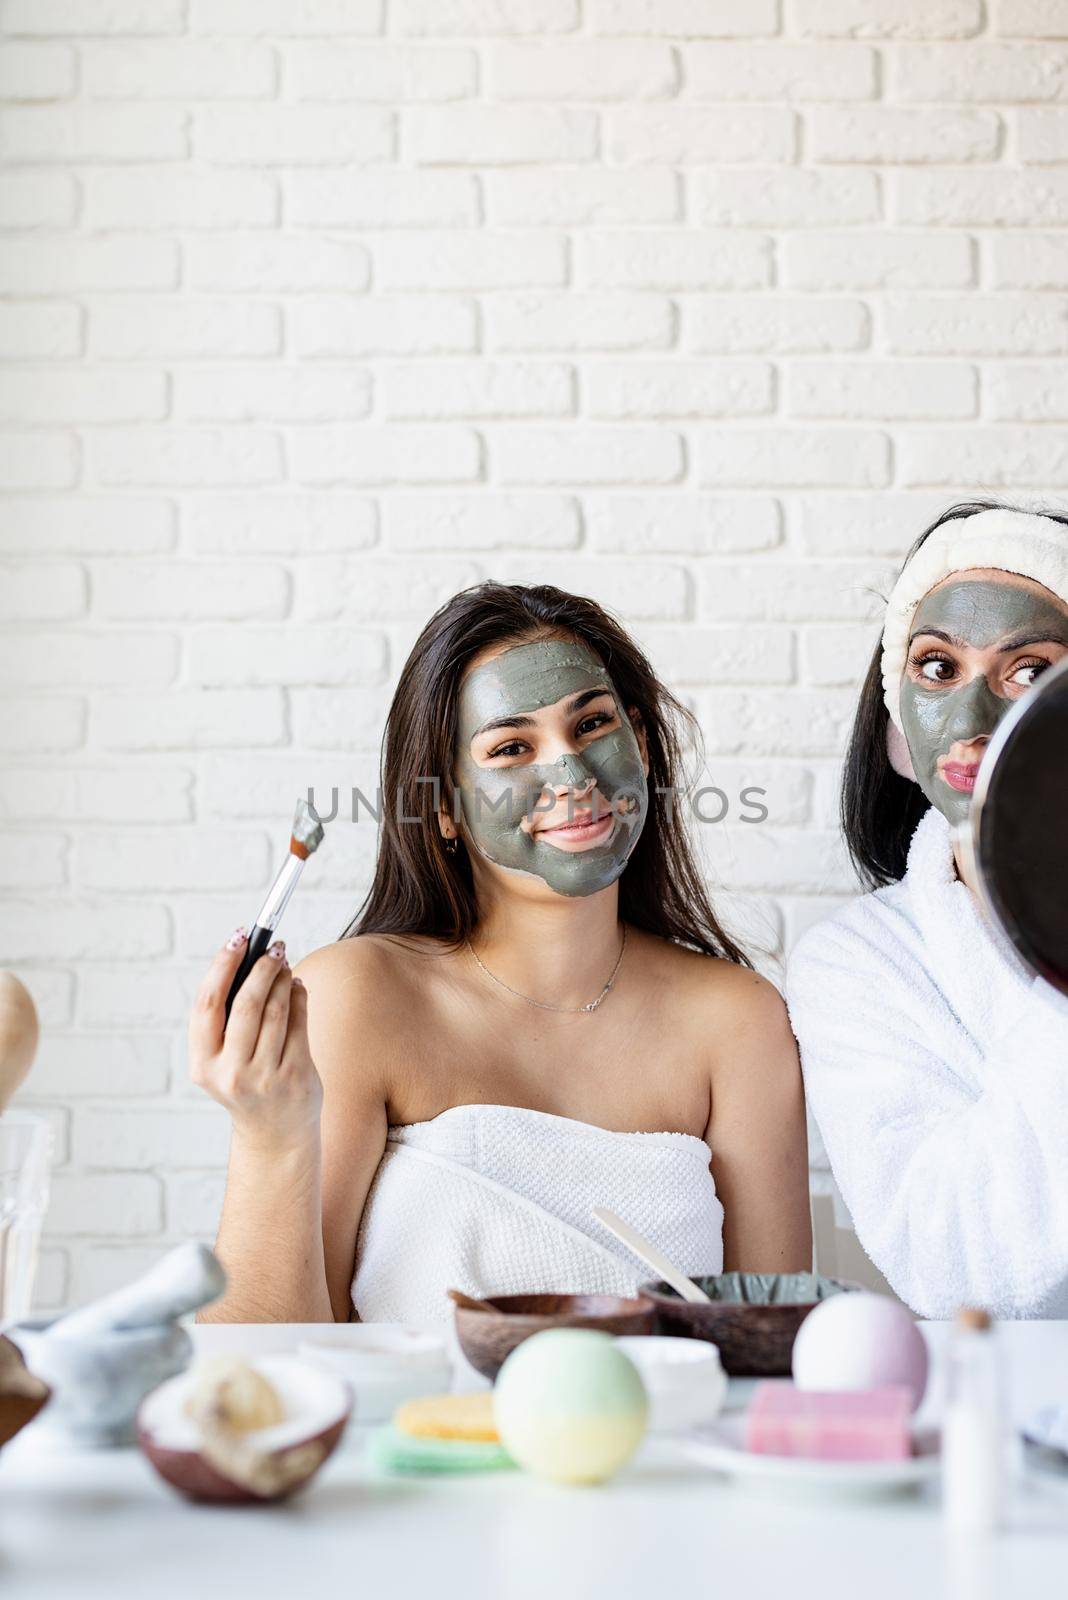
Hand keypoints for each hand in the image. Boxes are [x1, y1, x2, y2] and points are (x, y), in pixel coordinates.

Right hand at [189, 930, 322, 1150]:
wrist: (275, 1135)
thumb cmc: (247, 1082)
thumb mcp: (223, 1058)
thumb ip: (228, 1017)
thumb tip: (251, 957)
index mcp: (202, 1064)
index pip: (207, 1004)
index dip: (222, 965)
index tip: (238, 937)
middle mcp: (229, 1072)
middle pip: (245, 1003)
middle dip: (262, 967)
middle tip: (273, 947)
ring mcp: (263, 1077)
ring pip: (276, 1010)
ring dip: (283, 978)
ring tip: (284, 964)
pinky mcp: (295, 1077)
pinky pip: (299, 1023)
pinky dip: (299, 996)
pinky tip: (297, 987)